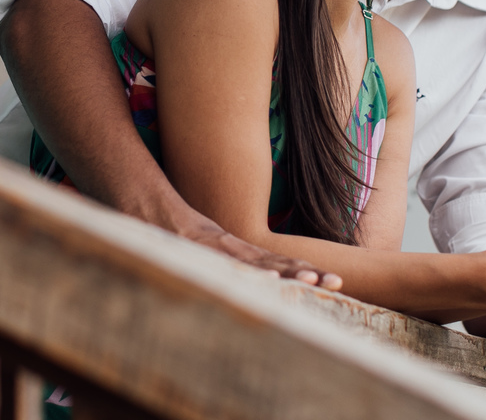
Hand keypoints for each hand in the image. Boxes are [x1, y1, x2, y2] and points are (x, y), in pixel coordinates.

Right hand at [176, 210, 342, 289]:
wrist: (148, 203)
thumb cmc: (174, 229)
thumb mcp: (206, 246)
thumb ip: (228, 260)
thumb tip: (253, 274)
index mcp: (238, 250)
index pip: (279, 262)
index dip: (305, 271)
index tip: (332, 282)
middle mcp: (234, 248)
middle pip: (278, 263)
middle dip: (308, 274)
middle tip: (337, 283)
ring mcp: (219, 248)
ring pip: (259, 263)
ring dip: (288, 273)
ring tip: (313, 281)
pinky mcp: (202, 248)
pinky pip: (229, 263)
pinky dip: (251, 271)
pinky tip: (269, 279)